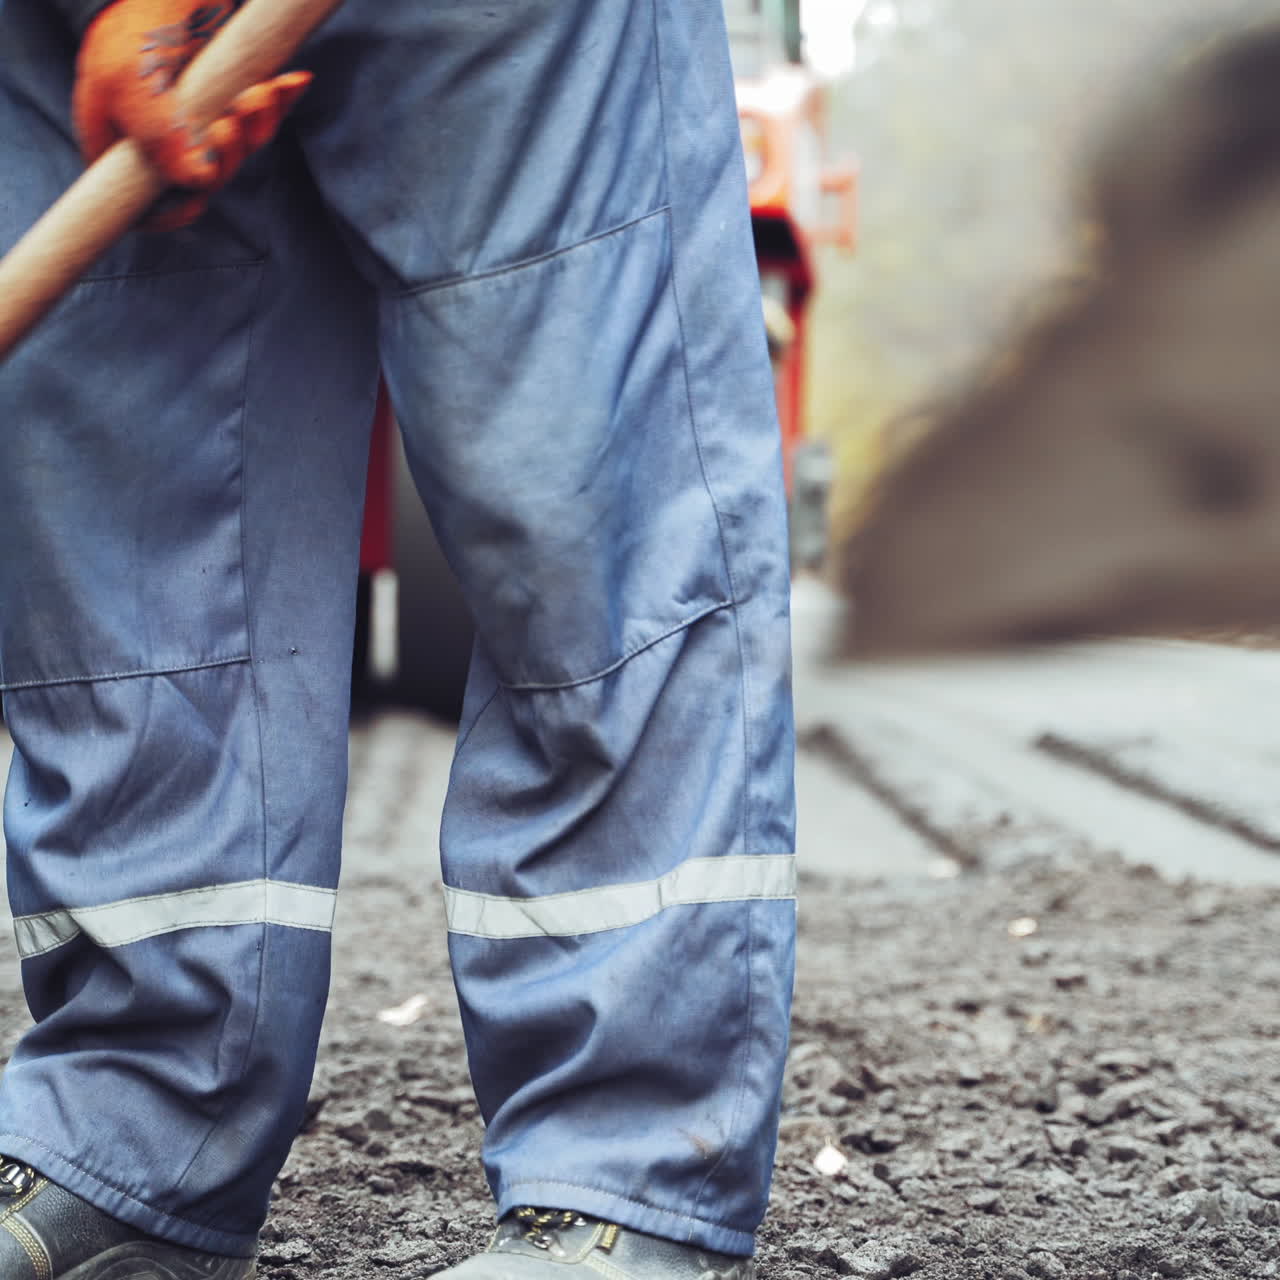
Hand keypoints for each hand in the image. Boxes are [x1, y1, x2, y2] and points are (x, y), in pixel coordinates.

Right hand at [72, 0, 311, 229]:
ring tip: (257, 93)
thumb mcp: (130, 83)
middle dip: (225, 158)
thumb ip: (158, 140)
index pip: (140, 203)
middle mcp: (160, 135)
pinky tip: (294, 81)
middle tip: (229, 124)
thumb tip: (199, 183)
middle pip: (200, 180)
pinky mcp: (231, 92)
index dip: (170, 213)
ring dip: (255, 127)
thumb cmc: (137, 27)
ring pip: (238, 150)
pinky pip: (262, 114)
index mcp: (120, 142)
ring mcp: (197, 116)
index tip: (197, 202)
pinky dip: (279, 99)